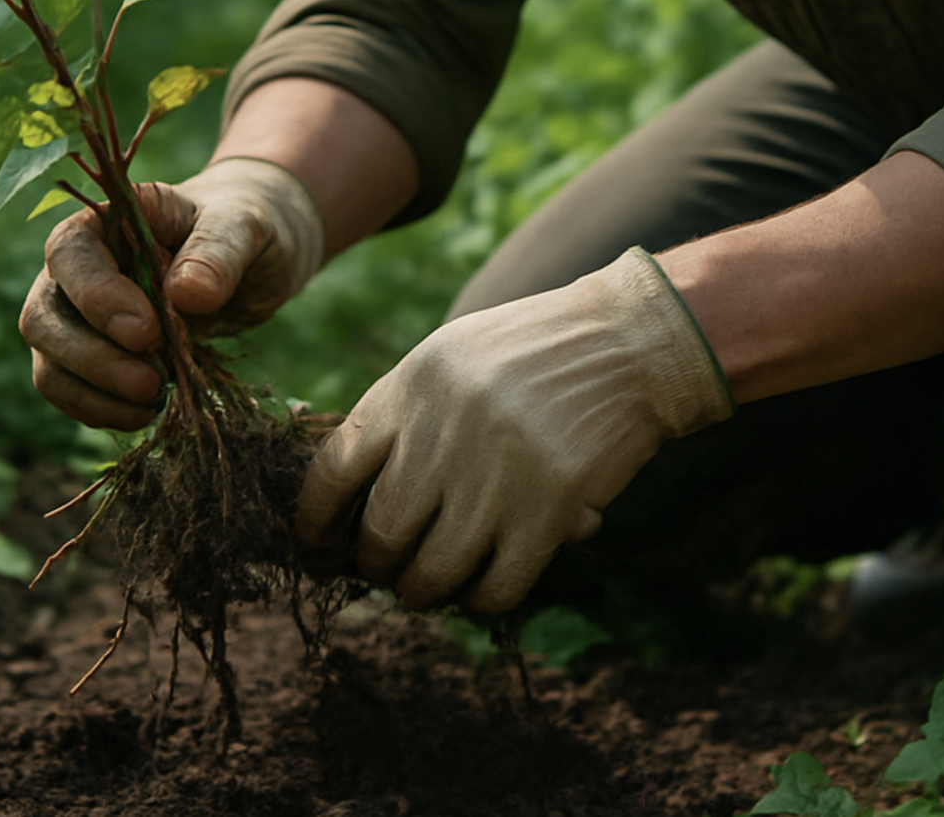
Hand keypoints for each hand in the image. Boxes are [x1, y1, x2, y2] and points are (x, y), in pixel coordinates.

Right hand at [18, 157, 324, 428]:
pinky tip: (145, 414)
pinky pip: (71, 390)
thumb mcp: (245, 227)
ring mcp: (77, 314)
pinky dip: (100, 409)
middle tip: (149, 383)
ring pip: (49, 361)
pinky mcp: (92, 355)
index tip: (146, 332)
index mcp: (106, 219)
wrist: (253, 254)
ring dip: (92, 392)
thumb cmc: (243, 225)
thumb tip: (185, 294)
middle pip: (43, 316)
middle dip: (91, 358)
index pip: (71, 253)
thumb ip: (217, 252)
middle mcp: (77, 266)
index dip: (98, 297)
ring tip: (151, 402)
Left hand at [294, 248, 733, 612]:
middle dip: (376, 565)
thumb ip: (404, 414)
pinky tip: (483, 589)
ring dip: (425, 592)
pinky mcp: (549, 508)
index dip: (314, 519)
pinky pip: (495, 587)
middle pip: (381, 531)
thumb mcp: (453, 356)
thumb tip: (352, 499)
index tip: (315, 545)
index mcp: (413, 382)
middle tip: (387, 570)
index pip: (334, 466)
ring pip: (432, 572)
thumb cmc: (532, 353)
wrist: (629, 343)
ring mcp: (497, 470)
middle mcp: (446, 427)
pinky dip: (482, 600)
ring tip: (429, 589)